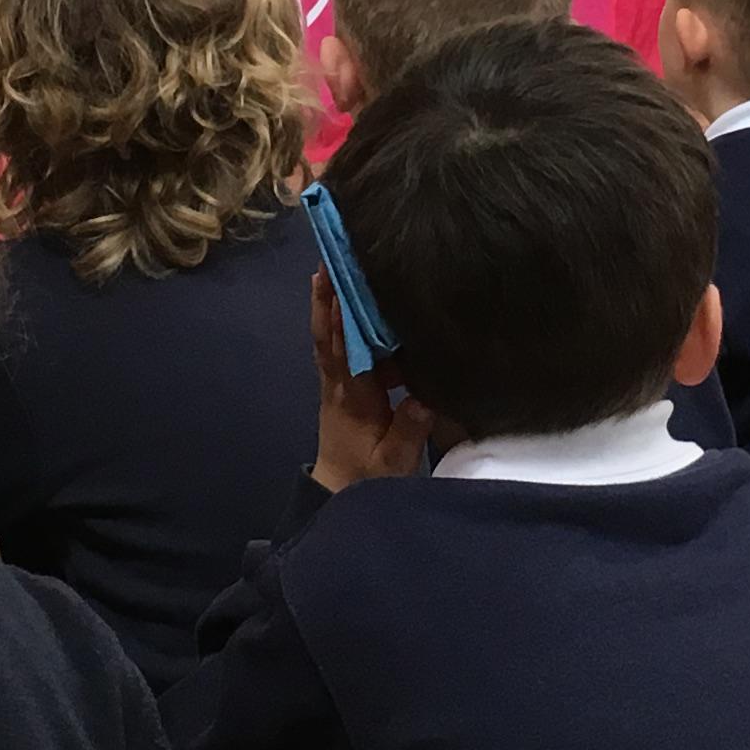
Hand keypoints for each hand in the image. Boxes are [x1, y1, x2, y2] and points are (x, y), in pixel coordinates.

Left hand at [309, 274, 429, 489]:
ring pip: (329, 337)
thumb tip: (422, 398)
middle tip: (328, 258)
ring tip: (333, 266)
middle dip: (327, 297)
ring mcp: (336, 383)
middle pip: (328, 335)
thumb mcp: (394, 460)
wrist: (339, 491)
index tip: (343, 283)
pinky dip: (338, 322)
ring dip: (329, 303)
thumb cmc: (369, 475)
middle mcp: (339, 384)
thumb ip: (409, 429)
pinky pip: (336, 347)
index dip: (343, 318)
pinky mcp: (340, 386)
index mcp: (354, 398)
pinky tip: (348, 302)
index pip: (346, 351)